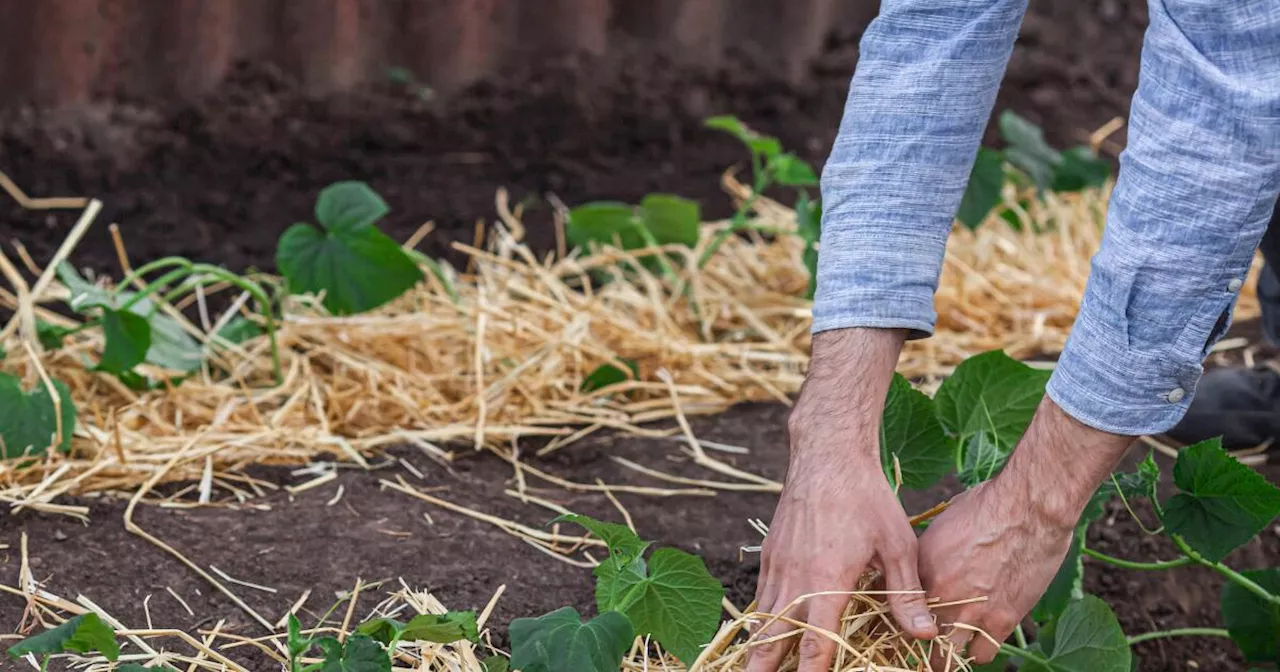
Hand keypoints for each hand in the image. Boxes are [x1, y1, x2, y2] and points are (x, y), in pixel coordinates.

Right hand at [748, 329, 937, 671]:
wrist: (826, 453)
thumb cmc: (867, 496)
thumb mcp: (896, 544)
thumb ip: (905, 593)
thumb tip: (924, 634)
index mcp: (827, 582)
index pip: (815, 643)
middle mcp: (795, 578)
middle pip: (772, 639)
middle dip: (762, 668)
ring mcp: (777, 564)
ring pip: (762, 618)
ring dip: (758, 648)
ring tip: (752, 668)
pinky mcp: (771, 552)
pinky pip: (761, 594)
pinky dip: (759, 618)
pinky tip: (762, 631)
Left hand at [918, 399, 1132, 663]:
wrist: (1028, 509)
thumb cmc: (988, 504)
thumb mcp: (944, 523)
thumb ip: (930, 551)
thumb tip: (927, 561)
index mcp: (919, 568)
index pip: (894, 604)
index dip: (896, 616)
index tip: (900, 621)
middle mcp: (939, 595)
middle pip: (915, 637)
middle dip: (917, 642)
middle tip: (924, 640)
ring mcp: (969, 612)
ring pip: (945, 657)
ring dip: (944, 656)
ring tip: (946, 652)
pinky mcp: (1001, 622)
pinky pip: (982, 655)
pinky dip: (979, 653)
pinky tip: (979, 643)